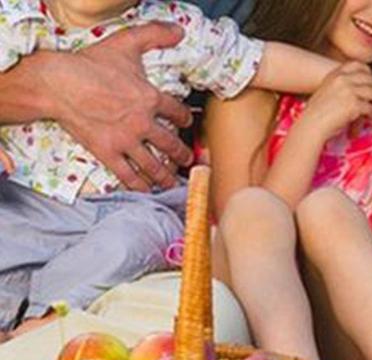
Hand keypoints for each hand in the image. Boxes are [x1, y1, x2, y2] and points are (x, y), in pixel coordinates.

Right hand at [49, 23, 193, 190]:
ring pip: (154, 165)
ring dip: (166, 175)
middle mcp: (142, 123)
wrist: (58, 83)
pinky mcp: (108, 153)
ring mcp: (125, 140)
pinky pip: (129, 176)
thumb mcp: (125, 44)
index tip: (187, 125)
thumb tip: (178, 31)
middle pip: (171, 145)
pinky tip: (147, 190)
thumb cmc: (90, 64)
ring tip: (171, 180)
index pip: (178, 113)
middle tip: (187, 160)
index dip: (185, 119)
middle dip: (182, 154)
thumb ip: (153, 35)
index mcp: (150, 98)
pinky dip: (140, 186)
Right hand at [300, 63, 371, 138]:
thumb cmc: (317, 114)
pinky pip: (371, 108)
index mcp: (336, 74)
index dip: (370, 74)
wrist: (312, 125)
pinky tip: (370, 119)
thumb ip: (341, 88)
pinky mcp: (354, 104)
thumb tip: (359, 95)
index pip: (359, 65)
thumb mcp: (327, 93)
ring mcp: (349, 90)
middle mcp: (343, 79)